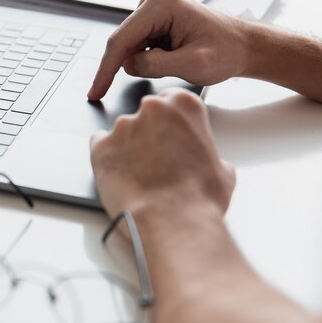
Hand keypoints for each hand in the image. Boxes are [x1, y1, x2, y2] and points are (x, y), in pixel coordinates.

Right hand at [87, 0, 250, 100]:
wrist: (242, 45)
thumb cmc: (226, 51)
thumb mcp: (193, 65)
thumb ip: (156, 65)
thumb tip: (128, 65)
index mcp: (161, 4)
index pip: (121, 41)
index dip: (105, 70)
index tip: (95, 92)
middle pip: (123, 42)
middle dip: (131, 65)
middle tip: (158, 78)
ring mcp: (152, 5)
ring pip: (129, 46)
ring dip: (143, 61)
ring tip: (176, 62)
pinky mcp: (153, 16)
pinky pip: (137, 45)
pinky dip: (147, 58)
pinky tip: (171, 58)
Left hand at [90, 88, 235, 219]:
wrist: (172, 222)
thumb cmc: (198, 199)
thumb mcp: (222, 171)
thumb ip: (208, 154)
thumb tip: (207, 163)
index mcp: (183, 105)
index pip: (171, 100)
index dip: (170, 121)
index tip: (170, 133)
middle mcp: (151, 109)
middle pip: (145, 113)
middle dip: (149, 133)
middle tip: (156, 159)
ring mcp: (123, 126)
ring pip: (122, 131)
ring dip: (128, 147)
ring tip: (139, 175)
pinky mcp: (100, 146)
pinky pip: (99, 144)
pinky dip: (107, 156)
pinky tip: (118, 173)